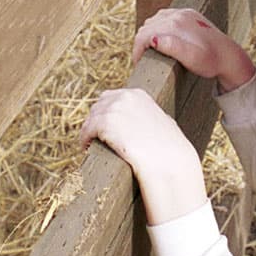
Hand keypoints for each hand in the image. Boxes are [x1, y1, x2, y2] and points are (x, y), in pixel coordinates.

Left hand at [80, 87, 208, 224]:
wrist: (167, 160)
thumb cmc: (170, 148)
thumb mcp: (164, 123)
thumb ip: (152, 117)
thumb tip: (152, 123)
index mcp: (138, 94)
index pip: (112, 97)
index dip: (106, 112)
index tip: (104, 125)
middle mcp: (124, 96)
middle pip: (99, 106)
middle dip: (96, 120)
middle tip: (95, 136)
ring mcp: (114, 108)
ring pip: (91, 118)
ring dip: (89, 131)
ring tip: (90, 143)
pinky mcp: (104, 123)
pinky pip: (87, 130)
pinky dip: (85, 139)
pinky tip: (87, 147)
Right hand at [134, 8, 255, 93]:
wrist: (229, 56)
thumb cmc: (210, 62)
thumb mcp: (192, 60)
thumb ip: (172, 48)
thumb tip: (153, 40)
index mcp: (176, 25)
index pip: (145, 34)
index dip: (137, 50)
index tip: (137, 63)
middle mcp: (178, 14)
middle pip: (147, 26)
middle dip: (141, 42)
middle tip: (142, 59)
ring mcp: (183, 12)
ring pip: (154, 20)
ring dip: (148, 34)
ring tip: (150, 50)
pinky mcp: (188, 14)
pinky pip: (164, 17)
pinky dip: (157, 27)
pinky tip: (161, 39)